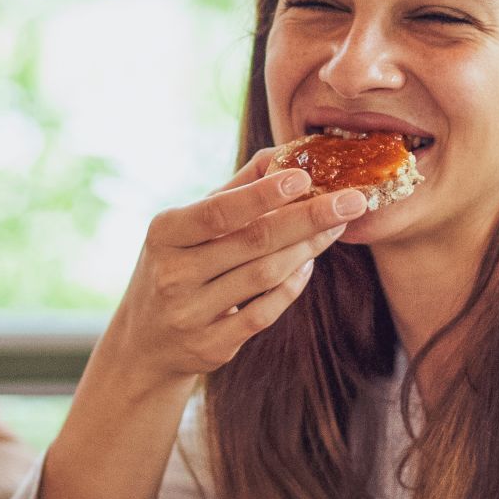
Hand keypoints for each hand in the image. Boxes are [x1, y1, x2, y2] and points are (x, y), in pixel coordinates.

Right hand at [109, 148, 367, 382]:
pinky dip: (292, 286)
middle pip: (253, 242)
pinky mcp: (212, 346)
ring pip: (265, 276)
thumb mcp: (188, 225)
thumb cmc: (177, 266)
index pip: (219, 211)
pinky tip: (308, 263)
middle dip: (309, 218)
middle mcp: (174, 274)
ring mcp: (192, 314)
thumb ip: (235, 188)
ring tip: (336, 225)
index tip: (304, 176)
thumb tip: (283, 152)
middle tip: (354, 200)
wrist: (144, 343)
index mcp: (165, 233)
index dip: (262, 194)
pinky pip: (265, 313)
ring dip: (308, 248)